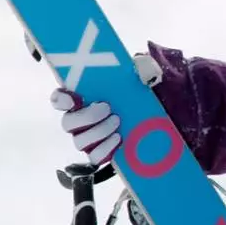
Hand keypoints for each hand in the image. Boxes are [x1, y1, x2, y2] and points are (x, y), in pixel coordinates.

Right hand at [48, 54, 163, 165]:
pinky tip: (120, 138)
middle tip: (106, 108)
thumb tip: (146, 67)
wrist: (165, 115)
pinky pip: (95, 157)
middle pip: (68, 123)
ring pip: (80, 141)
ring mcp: (91, 138)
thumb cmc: (146, 93)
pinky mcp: (103, 152)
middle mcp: (83, 119)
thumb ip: (145, 68)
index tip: (73, 98)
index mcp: (86, 97)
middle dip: (85, 117)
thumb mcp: (147, 77)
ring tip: (118, 122)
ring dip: (98, 132)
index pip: (60, 98)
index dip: (60, 99)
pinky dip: (106, 149)